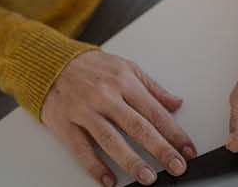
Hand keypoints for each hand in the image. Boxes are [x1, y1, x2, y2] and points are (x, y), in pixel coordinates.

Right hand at [39, 49, 194, 186]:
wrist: (49, 63)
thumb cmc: (89, 66)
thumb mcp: (125, 67)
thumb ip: (152, 87)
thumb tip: (176, 103)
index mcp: (124, 81)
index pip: (155, 111)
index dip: (174, 132)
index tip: (187, 148)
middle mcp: (106, 96)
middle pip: (137, 126)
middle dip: (160, 149)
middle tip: (176, 166)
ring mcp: (85, 111)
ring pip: (111, 139)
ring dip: (131, 161)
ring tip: (148, 177)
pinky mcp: (66, 124)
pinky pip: (82, 148)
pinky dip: (95, 166)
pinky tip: (108, 179)